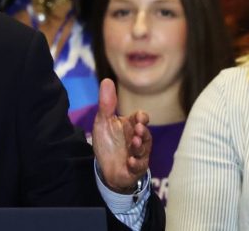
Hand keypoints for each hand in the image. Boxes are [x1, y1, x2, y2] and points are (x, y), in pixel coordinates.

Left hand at [92, 79, 151, 193]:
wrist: (105, 168)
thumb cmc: (107, 143)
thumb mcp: (103, 122)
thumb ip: (106, 104)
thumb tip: (107, 80)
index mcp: (130, 126)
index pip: (141, 118)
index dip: (141, 117)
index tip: (138, 117)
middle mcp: (137, 139)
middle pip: (145, 134)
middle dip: (143, 132)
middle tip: (138, 129)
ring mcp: (138, 154)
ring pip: (144, 150)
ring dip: (140, 146)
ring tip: (134, 143)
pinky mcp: (135, 168)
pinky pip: (138, 166)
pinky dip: (135, 164)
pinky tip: (130, 161)